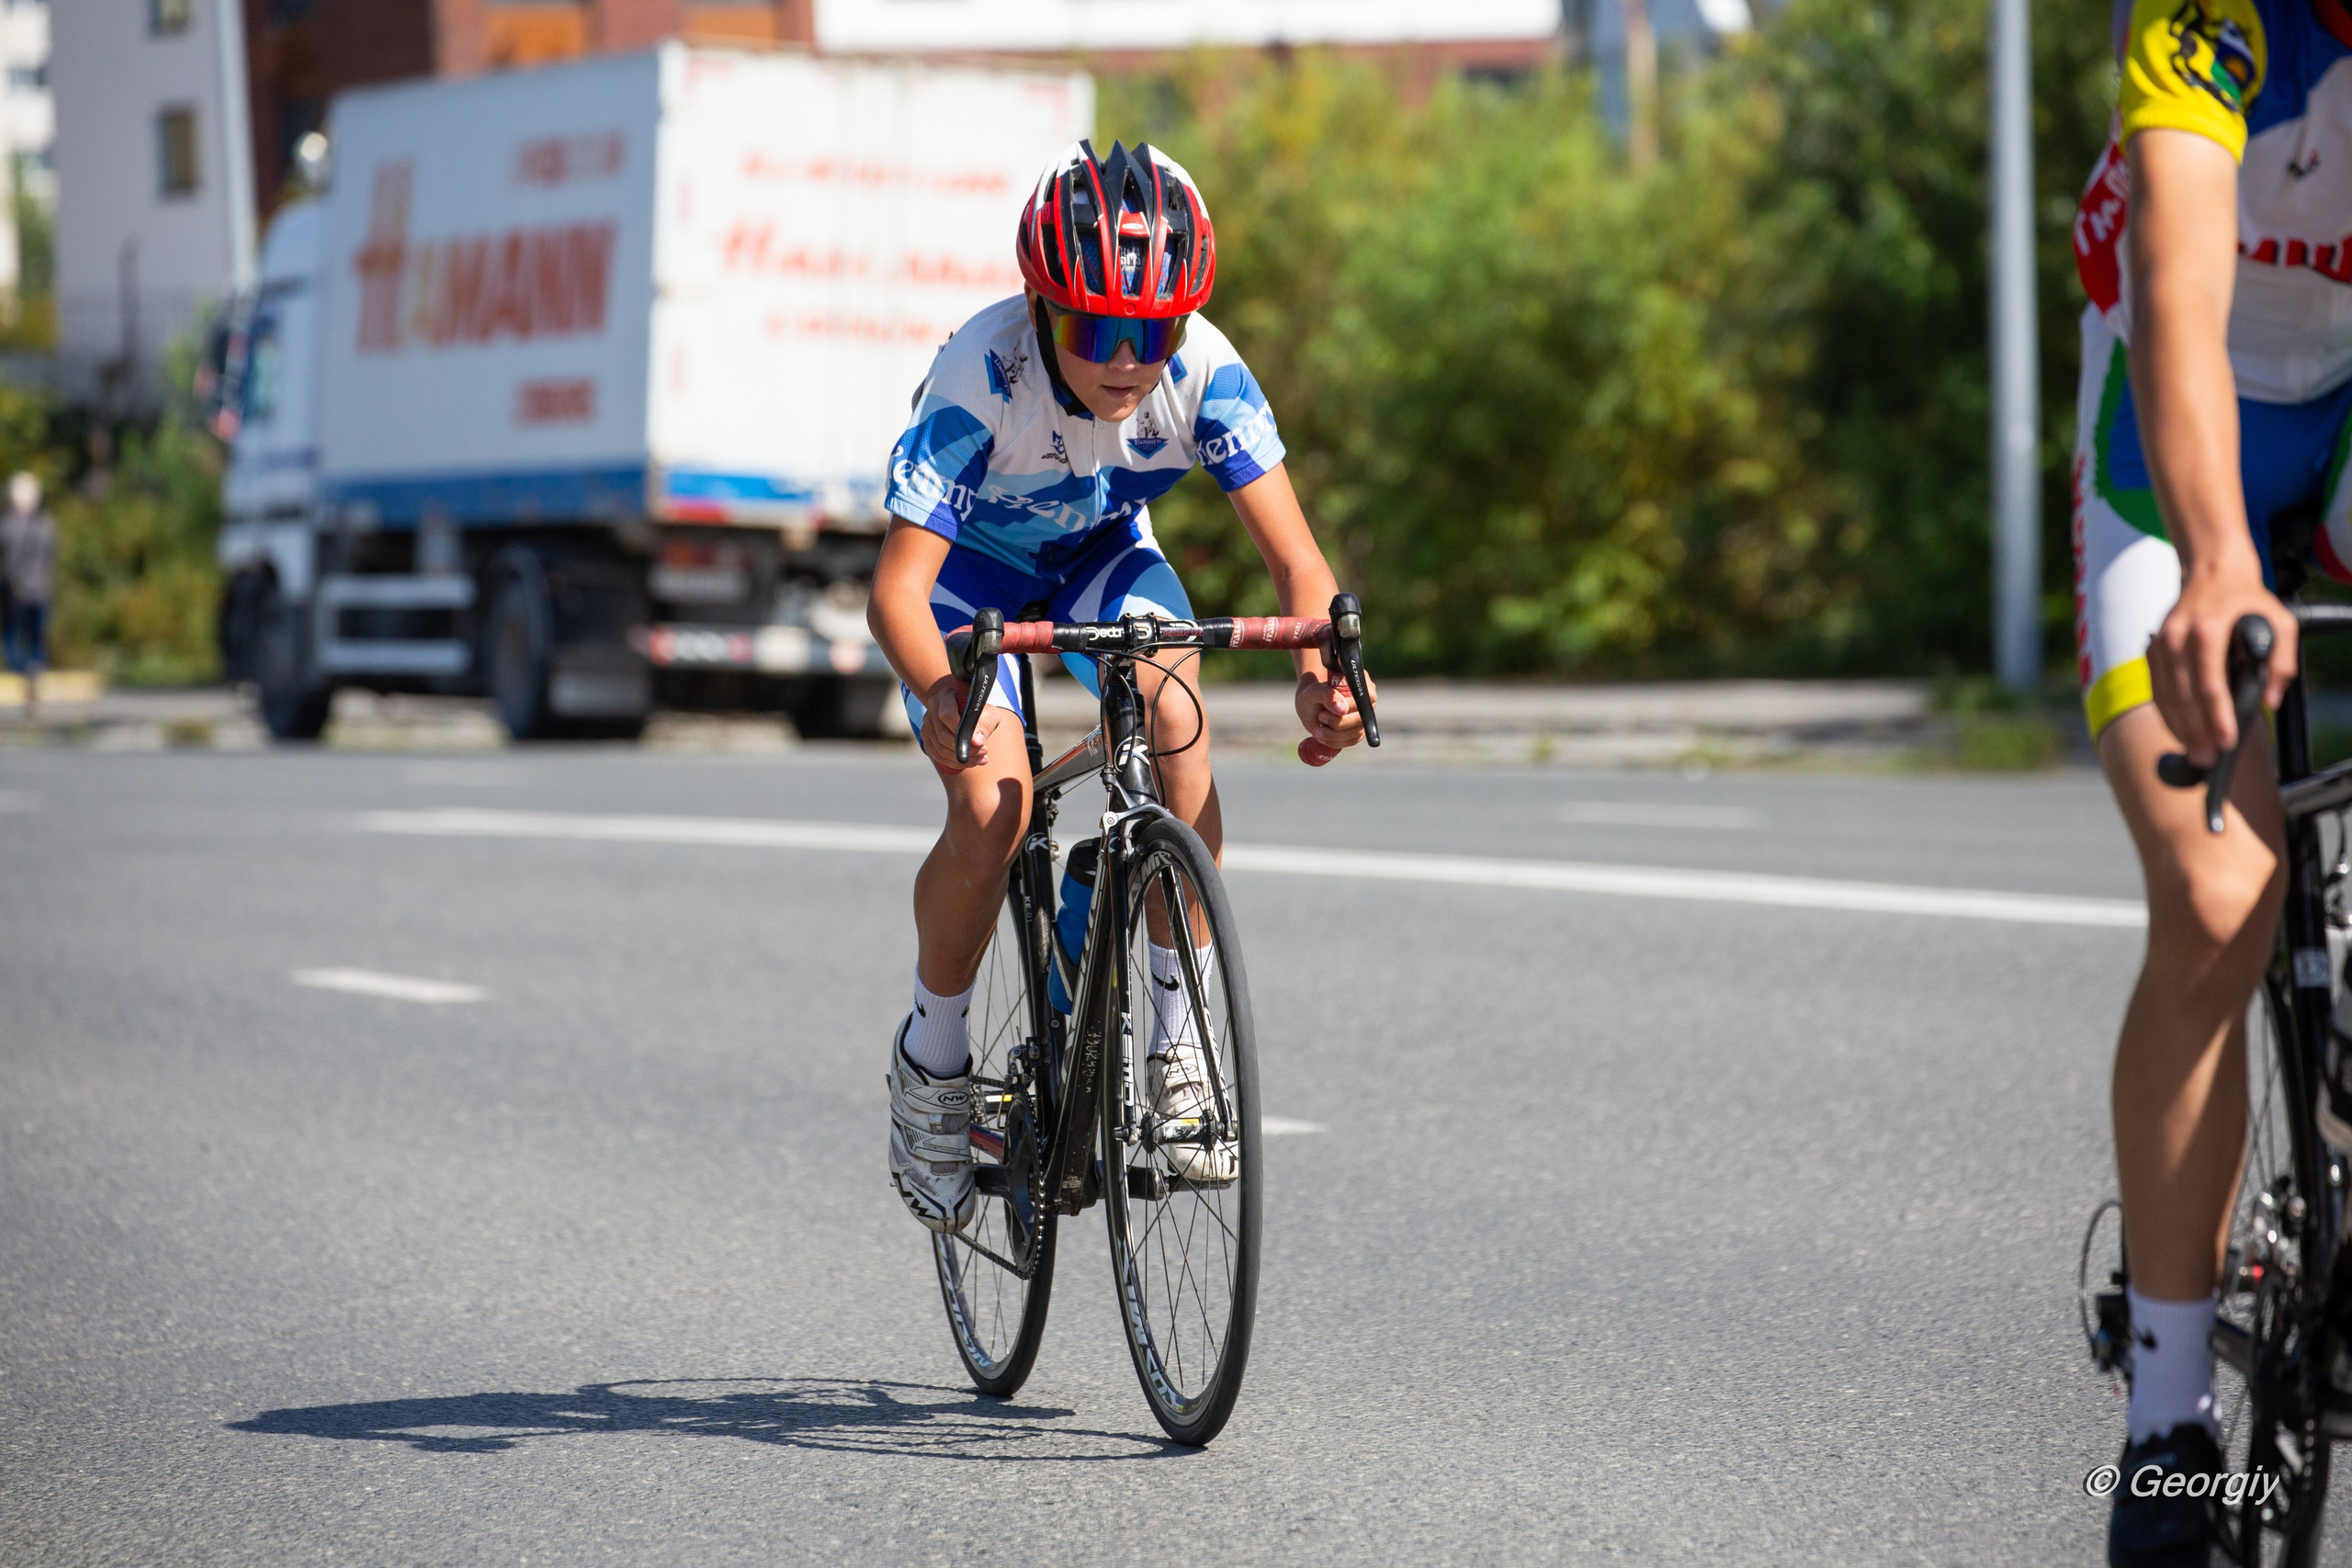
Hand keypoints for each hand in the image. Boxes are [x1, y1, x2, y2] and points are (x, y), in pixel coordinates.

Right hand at [920, 676, 1008, 770]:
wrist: (969, 710)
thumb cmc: (980, 710)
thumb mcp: (989, 713)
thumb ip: (985, 725)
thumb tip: (976, 742)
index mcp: (945, 696)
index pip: (947, 715)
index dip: (960, 731)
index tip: (978, 743)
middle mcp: (932, 709)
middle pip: (942, 735)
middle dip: (965, 749)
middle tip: (984, 751)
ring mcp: (927, 724)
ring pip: (939, 748)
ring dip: (961, 759)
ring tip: (981, 758)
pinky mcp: (926, 737)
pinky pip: (937, 755)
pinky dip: (954, 763)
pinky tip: (971, 762)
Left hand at [1296, 669, 1375, 751]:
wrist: (1309, 707)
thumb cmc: (1312, 696)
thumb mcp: (1314, 692)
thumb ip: (1327, 695)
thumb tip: (1343, 709)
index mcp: (1360, 685)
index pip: (1366, 697)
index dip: (1349, 706)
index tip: (1327, 710)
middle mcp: (1366, 702)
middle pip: (1361, 718)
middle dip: (1338, 722)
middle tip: (1320, 717)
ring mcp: (1363, 718)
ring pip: (1356, 732)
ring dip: (1334, 734)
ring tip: (1316, 730)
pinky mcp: (1357, 732)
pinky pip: (1351, 741)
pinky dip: (1334, 742)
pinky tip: (1322, 737)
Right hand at [2149, 568, 2296, 766]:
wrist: (2210, 572)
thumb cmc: (2246, 599)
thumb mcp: (2282, 621)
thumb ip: (2281, 662)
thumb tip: (2269, 700)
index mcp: (2206, 631)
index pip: (2209, 685)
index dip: (2217, 717)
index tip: (2226, 742)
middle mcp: (2177, 638)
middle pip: (2182, 697)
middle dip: (2196, 732)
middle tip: (2208, 759)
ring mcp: (2160, 645)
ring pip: (2165, 697)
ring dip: (2178, 728)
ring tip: (2194, 753)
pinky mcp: (2152, 651)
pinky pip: (2156, 690)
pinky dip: (2167, 713)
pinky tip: (2180, 730)